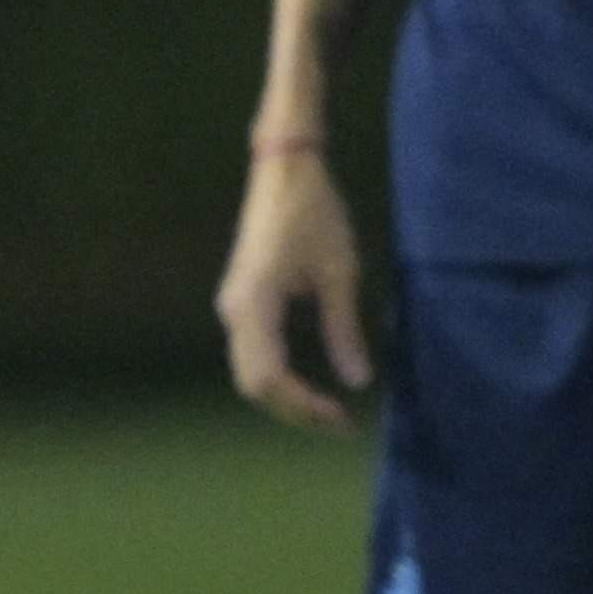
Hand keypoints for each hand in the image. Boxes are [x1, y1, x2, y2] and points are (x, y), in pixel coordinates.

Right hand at [218, 144, 372, 428]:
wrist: (284, 170)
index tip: (343, 417)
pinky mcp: (241, 301)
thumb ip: (343, 329)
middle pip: (253, 384)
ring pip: (249, 372)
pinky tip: (308, 385)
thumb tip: (358, 380)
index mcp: (254, 304)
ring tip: (327, 410)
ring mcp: (234, 307)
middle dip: (295, 410)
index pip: (269, 377)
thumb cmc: (315, 213)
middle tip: (340, 423)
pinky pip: (253, 354)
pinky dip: (278, 377)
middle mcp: (235, 311)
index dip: (304, 406)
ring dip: (285, 397)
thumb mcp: (339, 272)